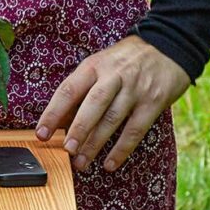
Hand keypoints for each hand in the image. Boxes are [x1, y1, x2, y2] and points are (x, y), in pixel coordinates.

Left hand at [36, 35, 189, 173]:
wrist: (168, 46)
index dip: (53, 113)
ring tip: (82, 162)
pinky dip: (122, 149)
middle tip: (66, 150)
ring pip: (113, 119)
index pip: (69, 90)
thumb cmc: (125, 61)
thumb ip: (81, 90)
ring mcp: (135, 89)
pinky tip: (110, 163)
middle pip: (93, 104)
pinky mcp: (153, 102)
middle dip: (78, 129)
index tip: (41, 134)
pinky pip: (135, 129)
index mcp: (94, 66)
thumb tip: (58, 122)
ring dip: (95, 143)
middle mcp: (114, 76)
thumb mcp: (100, 65)